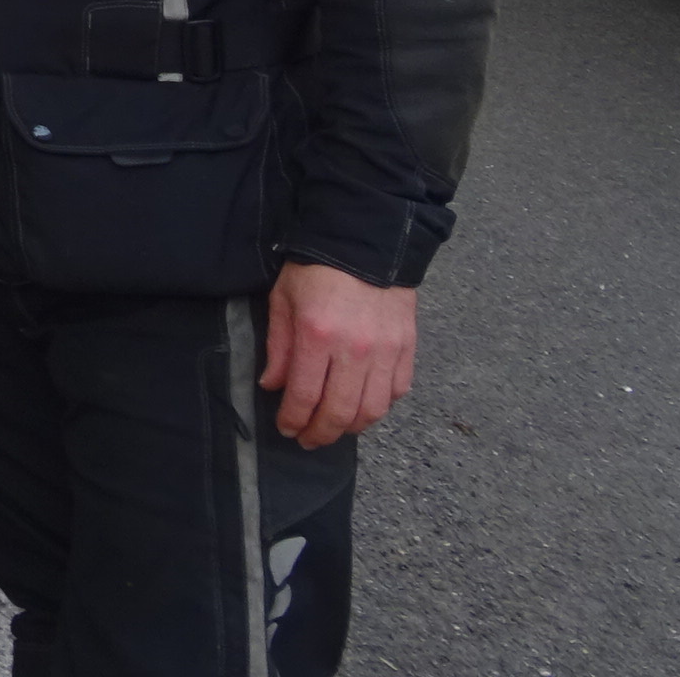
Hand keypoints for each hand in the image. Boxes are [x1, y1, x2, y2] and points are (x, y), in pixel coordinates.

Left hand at [259, 261, 415, 447]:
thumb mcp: (284, 299)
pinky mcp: (406, 348)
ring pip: (372, 410)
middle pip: (340, 413)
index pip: (304, 397)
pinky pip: (397, 392)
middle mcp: (354, 350)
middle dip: (321, 434)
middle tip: (308, 440)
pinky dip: (380, 406)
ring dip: (351, 428)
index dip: (293, 421)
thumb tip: (273, 386)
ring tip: (335, 428)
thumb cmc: (316, 268)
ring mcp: (385, 351)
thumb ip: (278, 346)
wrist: (366, 241)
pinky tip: (363, 405)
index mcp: (317, 336)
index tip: (286, 429)